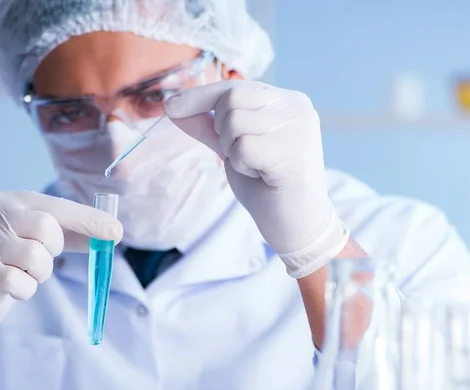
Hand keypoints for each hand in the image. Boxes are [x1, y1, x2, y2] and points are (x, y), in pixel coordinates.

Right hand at [0, 191, 122, 349]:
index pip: (58, 207)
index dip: (89, 220)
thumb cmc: (9, 259)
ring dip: (39, 273)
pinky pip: (21, 283)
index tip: (116, 232)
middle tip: (41, 257)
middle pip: (47, 229)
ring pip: (36, 258)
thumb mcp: (38, 239)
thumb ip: (72, 233)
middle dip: (53, 250)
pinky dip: (25, 290)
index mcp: (11, 200)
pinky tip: (11, 286)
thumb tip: (113, 233)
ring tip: (23, 273)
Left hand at [164, 80, 348, 277]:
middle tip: (241, 155)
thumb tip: (172, 106)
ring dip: (233, 151)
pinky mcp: (293, 153)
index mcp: (285, 100)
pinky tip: (261, 176)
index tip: (170, 107)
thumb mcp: (233, 148)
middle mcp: (296, 107)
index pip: (234, 86)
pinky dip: (242, 165)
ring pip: (234, 123)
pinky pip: (243, 147)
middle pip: (231, 99)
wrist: (297, 224)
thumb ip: (208, 126)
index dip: (199, 96)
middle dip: (221, 130)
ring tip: (256, 167)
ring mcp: (298, 128)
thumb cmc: (267, 185)